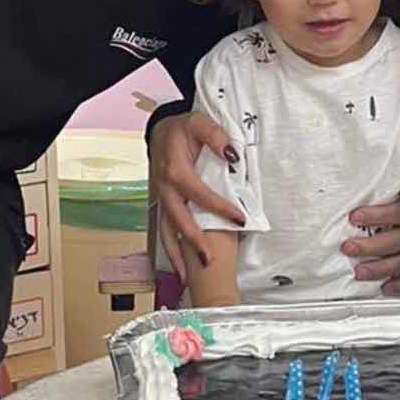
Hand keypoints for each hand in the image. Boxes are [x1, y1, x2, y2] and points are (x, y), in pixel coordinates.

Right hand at [150, 111, 245, 281]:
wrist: (159, 129)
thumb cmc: (181, 128)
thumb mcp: (199, 122)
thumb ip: (216, 136)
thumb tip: (232, 155)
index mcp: (175, 168)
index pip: (198, 193)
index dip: (219, 207)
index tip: (239, 219)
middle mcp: (164, 187)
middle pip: (178, 218)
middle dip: (193, 241)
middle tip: (209, 260)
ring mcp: (160, 197)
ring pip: (165, 229)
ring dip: (176, 253)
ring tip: (186, 277)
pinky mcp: (161, 202)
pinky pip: (163, 228)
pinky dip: (170, 247)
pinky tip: (179, 265)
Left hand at [342, 196, 399, 294]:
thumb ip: (388, 189)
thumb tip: (363, 183)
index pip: (397, 212)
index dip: (376, 215)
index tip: (354, 217)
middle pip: (399, 239)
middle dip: (371, 246)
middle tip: (349, 247)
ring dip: (382, 268)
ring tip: (360, 272)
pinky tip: (387, 287)